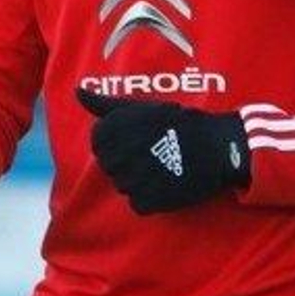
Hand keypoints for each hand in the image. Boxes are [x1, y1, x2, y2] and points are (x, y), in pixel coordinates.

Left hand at [77, 89, 249, 214]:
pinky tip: (167, 183)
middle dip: (128, 161)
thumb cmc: (178, 123)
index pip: (98, 144)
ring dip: (139, 180)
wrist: (217, 147)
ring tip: (163, 166)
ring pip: (122, 186)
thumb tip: (77, 91)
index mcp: (114, 130)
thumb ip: (105, 104)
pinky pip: (137, 204)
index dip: (118, 142)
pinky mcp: (148, 201)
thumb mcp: (141, 107)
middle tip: (154, 151)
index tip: (139, 138)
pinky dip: (150, 198)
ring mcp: (132, 179)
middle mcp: (119, 154)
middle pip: (110, 167)